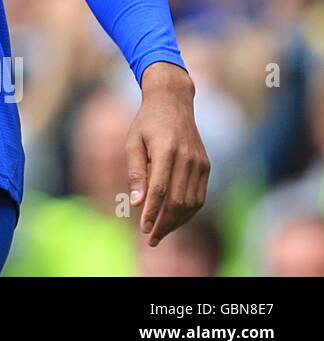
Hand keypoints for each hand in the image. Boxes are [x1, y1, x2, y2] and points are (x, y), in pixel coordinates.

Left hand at [127, 63, 209, 246]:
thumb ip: (136, 172)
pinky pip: (199, 196)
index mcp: (166, 150)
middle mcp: (187, 158)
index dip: (152, 212)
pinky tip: (174, 219)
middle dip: (164, 224)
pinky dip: (188, 212)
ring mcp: (200, 163)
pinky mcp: (206, 166)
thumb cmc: (146, 122)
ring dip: (177, 222)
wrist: (173, 101)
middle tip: (151, 239)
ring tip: (160, 232)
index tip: (143, 229)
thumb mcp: (133, 142)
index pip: (160, 190)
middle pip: (178, 201)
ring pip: (191, 203)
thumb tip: (136, 202)